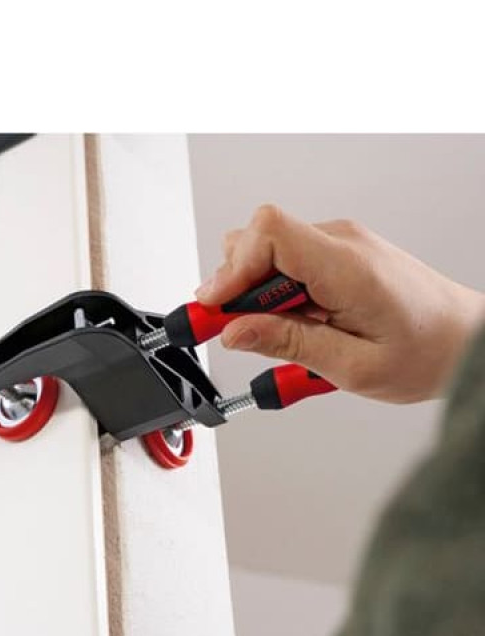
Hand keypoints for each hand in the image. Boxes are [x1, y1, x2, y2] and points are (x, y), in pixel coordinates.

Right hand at [196, 205, 484, 402]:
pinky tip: (294, 324)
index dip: (230, 269)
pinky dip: (275, 295)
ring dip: (255, 294)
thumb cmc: (429, 352)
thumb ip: (288, 344)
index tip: (213, 309)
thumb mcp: (353, 365)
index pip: (268, 233)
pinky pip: (286, 264)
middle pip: (257, 240)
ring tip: (276, 332)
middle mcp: (342, 242)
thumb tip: (234, 331)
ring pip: (266, 253)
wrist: (468, 339)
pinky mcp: (336, 255)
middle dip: (235, 287)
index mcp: (347, 265)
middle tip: (234, 331)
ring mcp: (340, 245)